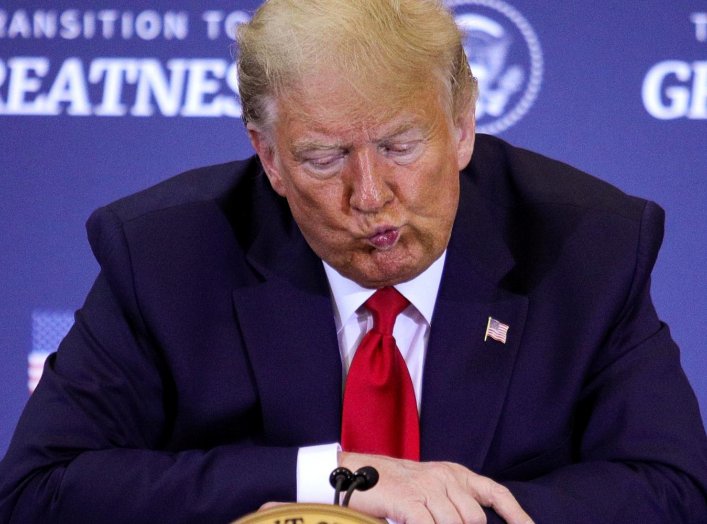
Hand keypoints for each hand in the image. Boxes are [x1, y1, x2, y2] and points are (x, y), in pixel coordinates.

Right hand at [340, 452, 532, 523]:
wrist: (356, 474)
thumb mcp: (431, 486)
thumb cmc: (396, 486)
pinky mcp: (409, 500)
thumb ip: (454, 502)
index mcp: (455, 474)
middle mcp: (445, 477)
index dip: (516, 514)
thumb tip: (473, 521)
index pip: (495, 493)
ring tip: (426, 520)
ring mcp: (427, 488)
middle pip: (474, 518)